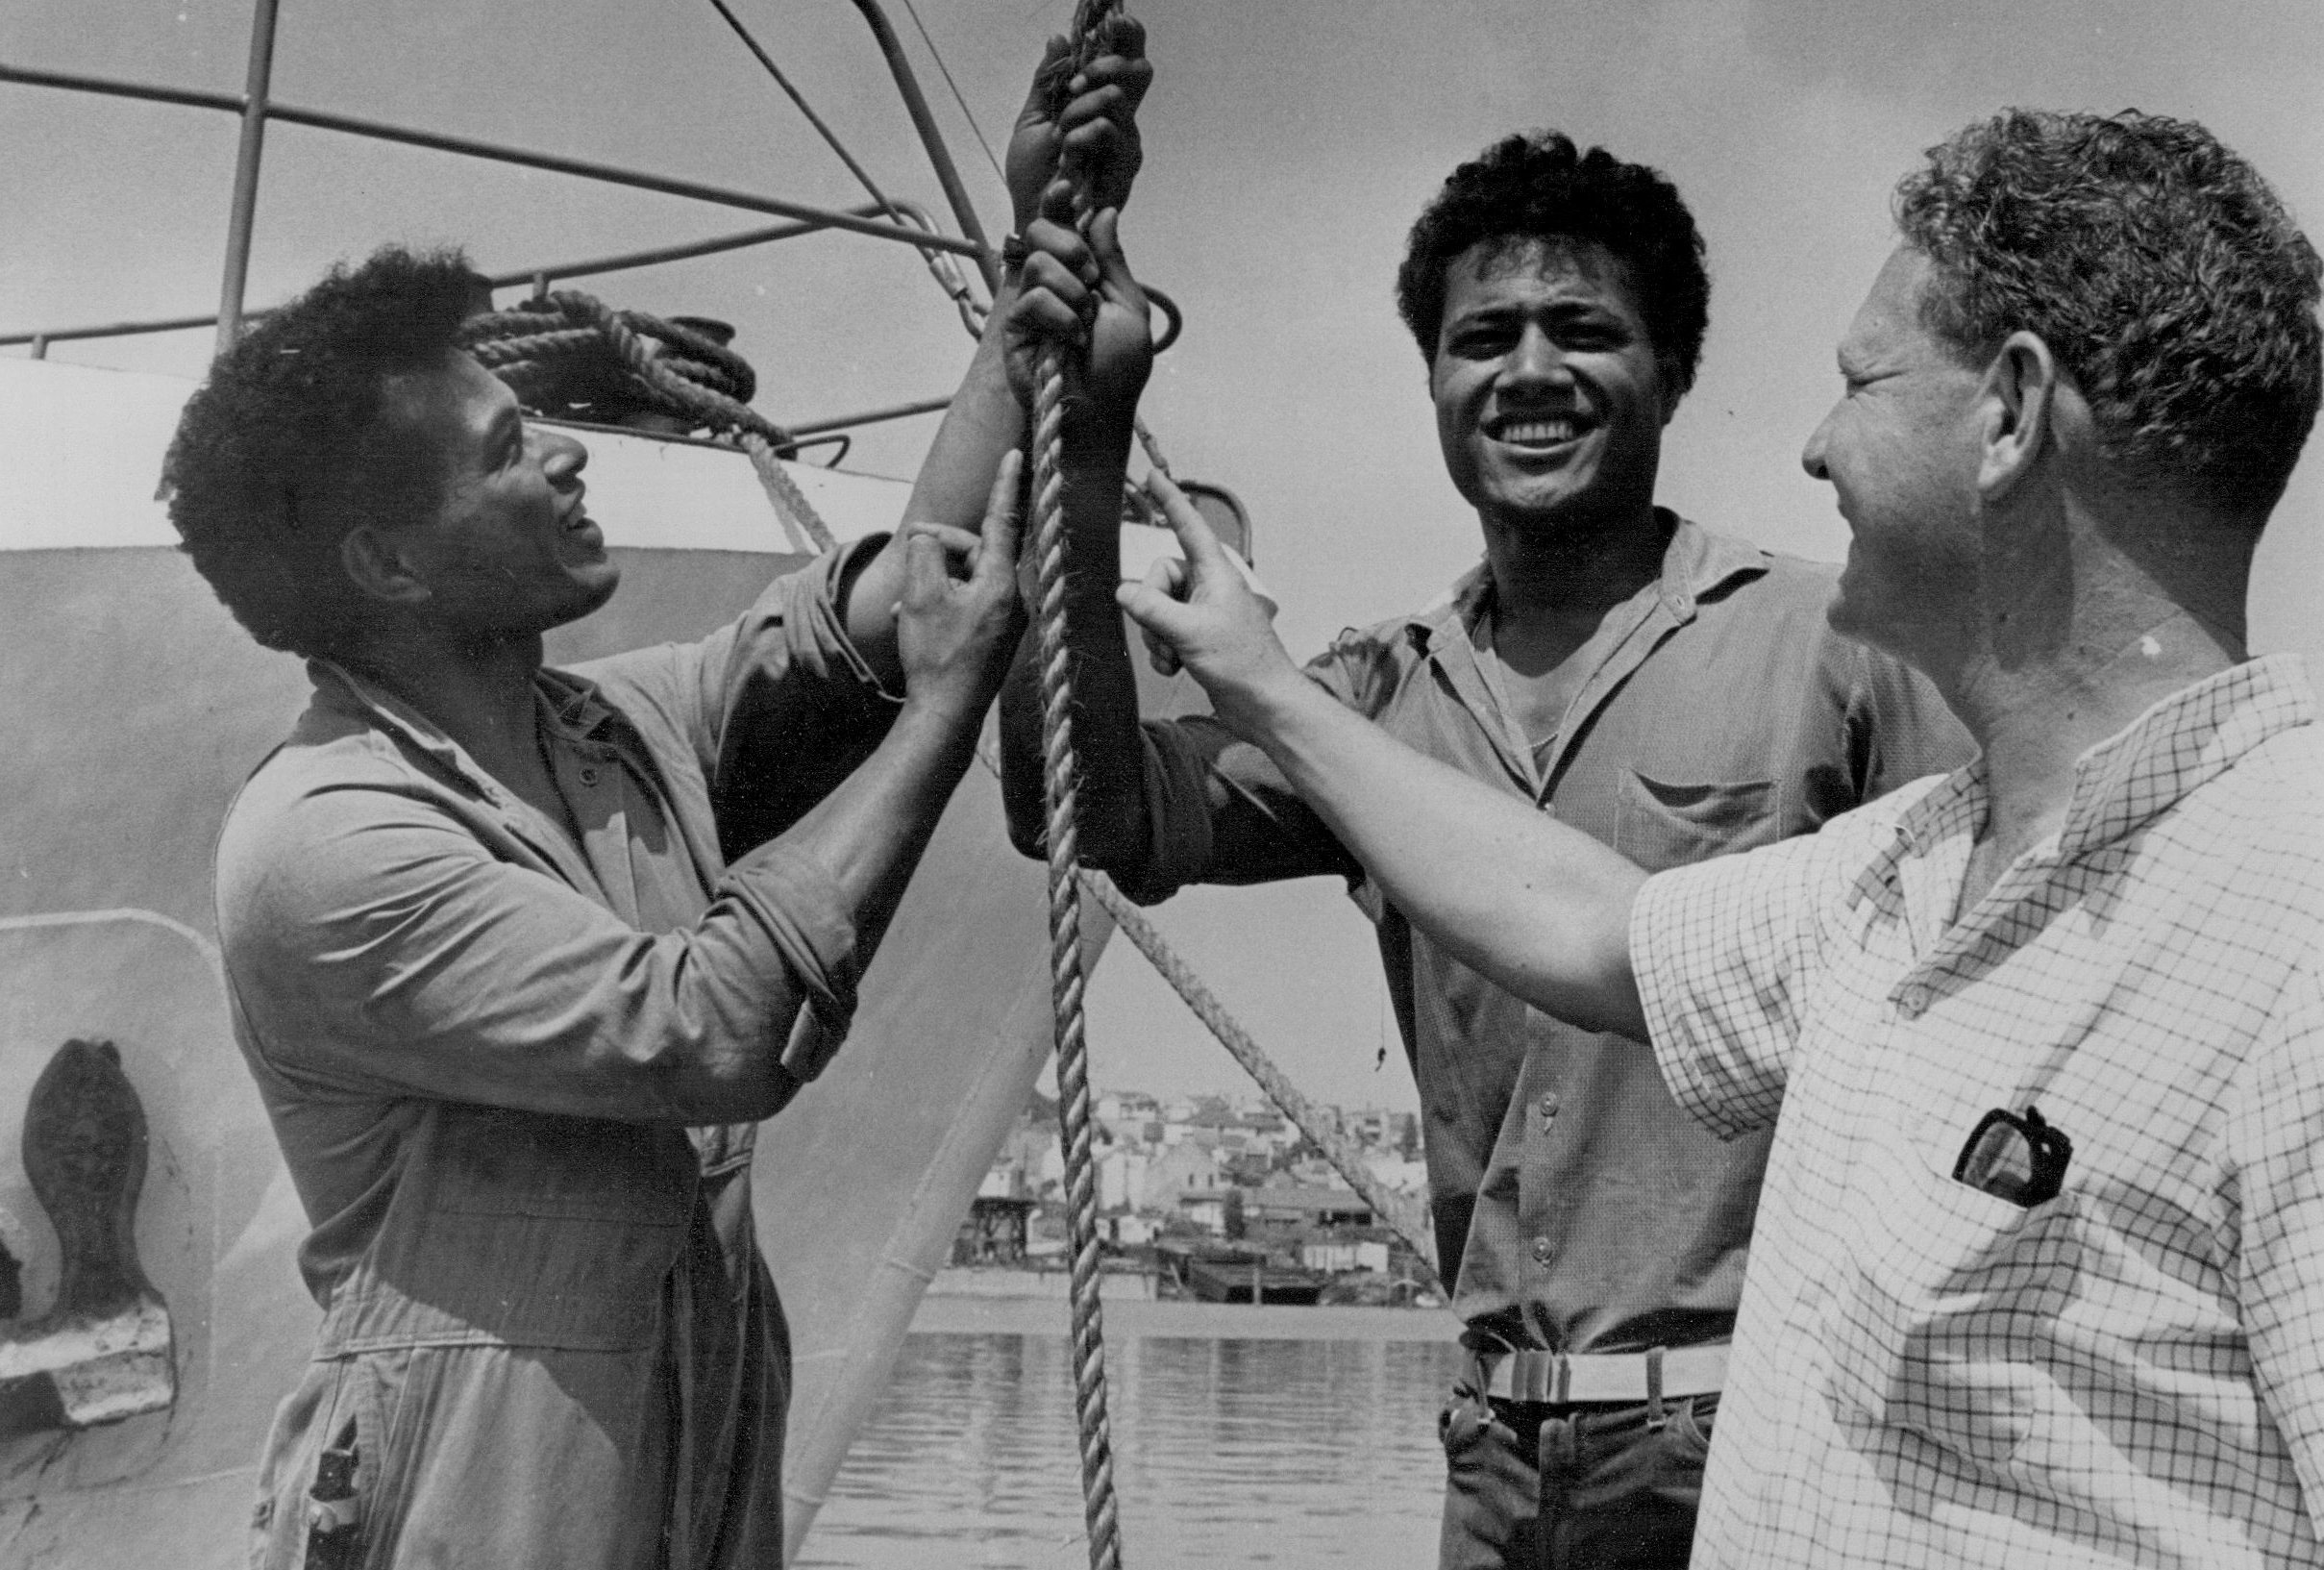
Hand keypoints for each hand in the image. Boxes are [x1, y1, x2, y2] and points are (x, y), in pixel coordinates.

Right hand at [896, 452, 1026, 714]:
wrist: (946, 714)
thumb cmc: (935, 655)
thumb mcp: (921, 593)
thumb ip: (925, 551)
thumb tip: (930, 539)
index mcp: (1002, 582)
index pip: (1003, 519)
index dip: (1004, 483)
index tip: (1015, 453)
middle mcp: (1014, 597)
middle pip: (977, 550)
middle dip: (940, 550)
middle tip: (909, 552)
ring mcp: (1008, 618)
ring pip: (969, 577)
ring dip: (935, 582)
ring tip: (906, 604)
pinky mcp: (997, 634)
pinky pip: (970, 600)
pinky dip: (943, 601)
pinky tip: (915, 617)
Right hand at [1004, 195, 1152, 420]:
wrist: (1098, 412)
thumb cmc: (1119, 369)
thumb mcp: (1129, 308)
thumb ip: (1112, 260)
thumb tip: (1105, 212)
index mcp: (1081, 275)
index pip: (1064, 226)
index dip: (1060, 203)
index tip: (1067, 187)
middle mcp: (1053, 284)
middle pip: (1042, 231)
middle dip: (1069, 246)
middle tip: (1088, 278)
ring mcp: (1032, 305)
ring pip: (1038, 262)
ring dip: (1070, 290)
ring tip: (1083, 322)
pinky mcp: (1014, 327)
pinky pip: (1031, 297)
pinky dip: (1059, 317)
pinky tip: (1070, 341)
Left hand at [1005, 17, 1151, 233]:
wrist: (1034, 219)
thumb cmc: (1034, 177)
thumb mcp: (1031, 121)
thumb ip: (1047, 81)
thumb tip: (1058, 38)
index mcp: (1098, 104)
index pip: (1125, 59)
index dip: (1127, 34)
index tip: (1114, 19)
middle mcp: (1120, 120)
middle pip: (1139, 70)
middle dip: (1104, 65)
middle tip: (1075, 84)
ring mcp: (1126, 143)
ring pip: (1115, 97)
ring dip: (1078, 110)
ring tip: (1061, 137)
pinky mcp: (1125, 168)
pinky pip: (1108, 129)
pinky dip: (1081, 134)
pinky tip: (1068, 155)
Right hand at [1115, 472, 1305, 737]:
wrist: (1264, 704)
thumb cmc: (1241, 662)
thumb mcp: (1189, 632)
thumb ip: (1151, 609)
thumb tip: (1122, 591)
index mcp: (1214, 572)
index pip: (1187, 527)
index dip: (1169, 501)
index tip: (1152, 476)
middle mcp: (1208, 586)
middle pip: (1158, 578)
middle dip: (1152, 610)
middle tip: (1166, 636)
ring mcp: (1203, 612)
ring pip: (1157, 609)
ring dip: (1157, 637)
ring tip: (1174, 658)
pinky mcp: (1198, 637)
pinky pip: (1164, 632)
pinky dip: (1163, 651)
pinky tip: (1175, 669)